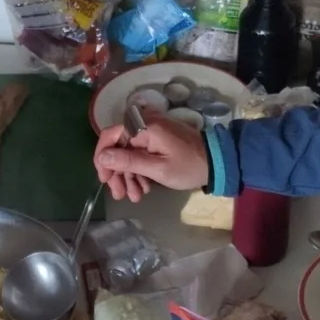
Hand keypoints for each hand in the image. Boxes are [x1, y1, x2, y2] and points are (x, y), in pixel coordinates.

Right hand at [92, 114, 208, 201]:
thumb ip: (128, 162)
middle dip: (117, 173)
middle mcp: (144, 123)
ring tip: (134, 196)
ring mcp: (151, 131)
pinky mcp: (158, 139)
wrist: (217, 162)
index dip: (102, 158)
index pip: (110, 136)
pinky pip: (140, 152)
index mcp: (143, 126)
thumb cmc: (189, 166)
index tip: (105, 179)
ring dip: (128, 175)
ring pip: (128, 152)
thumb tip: (102, 158)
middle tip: (119, 195)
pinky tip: (142, 188)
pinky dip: (139, 170)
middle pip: (118, 146)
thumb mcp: (157, 169)